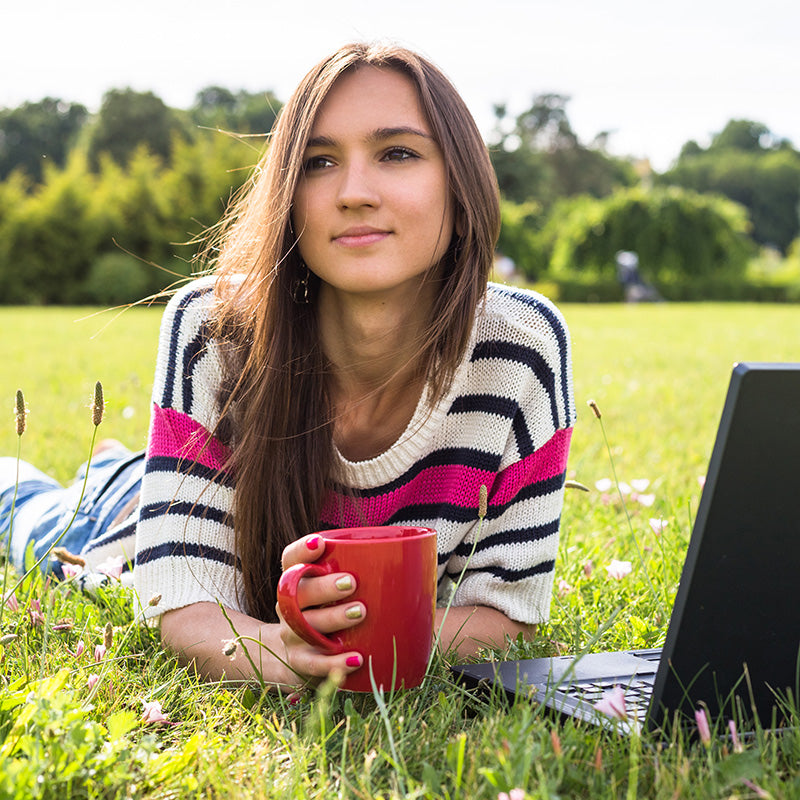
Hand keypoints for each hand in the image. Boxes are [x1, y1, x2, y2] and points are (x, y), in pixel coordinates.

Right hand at [276, 533, 365, 687]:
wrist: (302, 657)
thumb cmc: (332, 611)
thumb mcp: (340, 591)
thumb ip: (364, 574)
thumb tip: (419, 563)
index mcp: (297, 581)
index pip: (290, 560)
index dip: (301, 550)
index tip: (320, 543)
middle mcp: (288, 607)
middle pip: (298, 592)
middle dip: (323, 586)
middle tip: (352, 583)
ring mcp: (292, 636)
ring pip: (305, 626)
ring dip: (332, 617)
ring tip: (361, 612)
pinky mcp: (299, 663)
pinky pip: (313, 664)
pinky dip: (335, 662)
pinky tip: (357, 658)